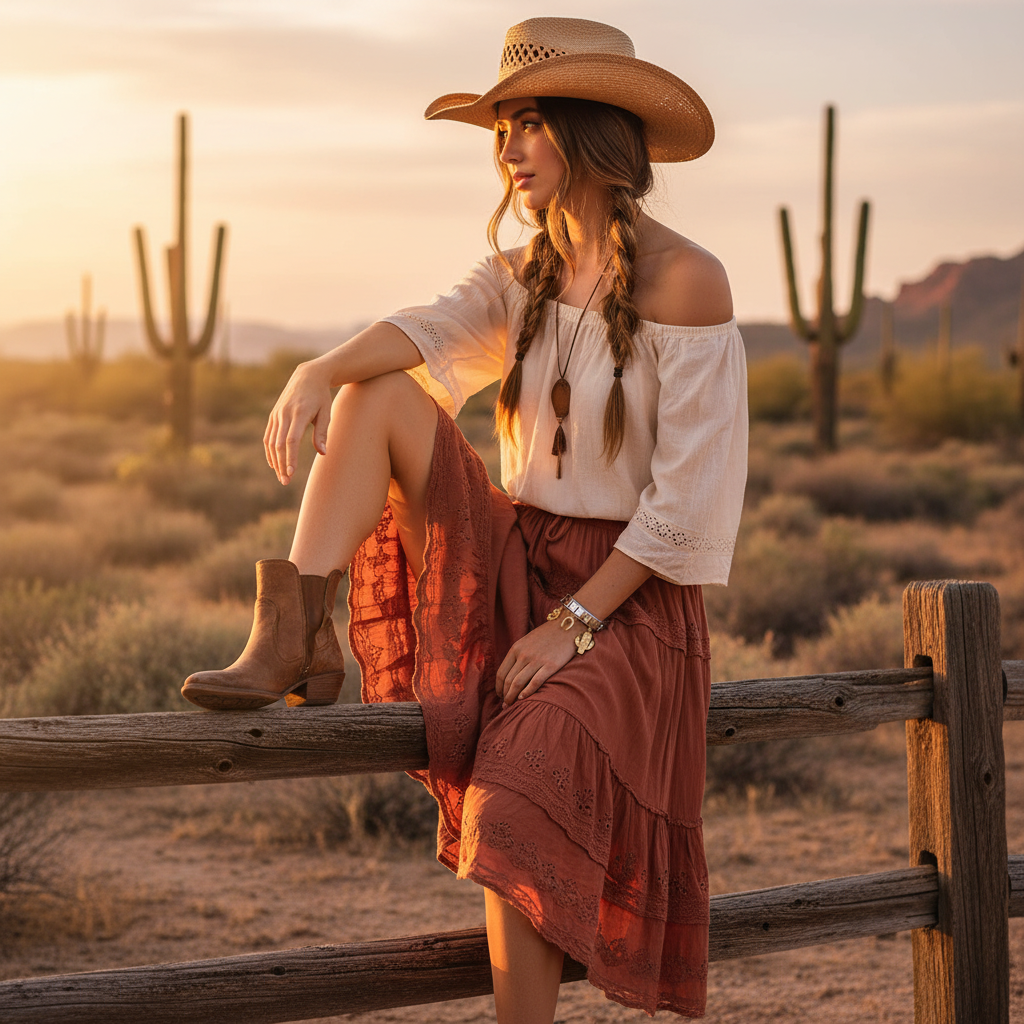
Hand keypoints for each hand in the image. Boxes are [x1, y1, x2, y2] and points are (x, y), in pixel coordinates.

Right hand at [264, 359, 333, 484]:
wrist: (308, 376)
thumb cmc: (321, 397)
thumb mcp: (326, 413)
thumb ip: (322, 433)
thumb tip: (323, 453)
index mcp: (299, 413)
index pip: (291, 440)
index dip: (290, 457)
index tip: (291, 472)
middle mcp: (285, 414)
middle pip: (279, 444)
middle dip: (281, 464)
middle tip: (286, 481)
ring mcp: (277, 414)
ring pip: (271, 442)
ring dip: (275, 461)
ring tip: (281, 477)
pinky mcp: (273, 415)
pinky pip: (268, 436)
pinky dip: (270, 451)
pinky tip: (274, 464)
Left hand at [495, 618, 578, 707]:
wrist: (567, 626)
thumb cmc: (547, 635)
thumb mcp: (526, 641)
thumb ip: (518, 655)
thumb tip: (510, 674)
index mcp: (516, 648)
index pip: (501, 673)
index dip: (499, 687)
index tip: (500, 695)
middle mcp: (524, 655)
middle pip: (508, 680)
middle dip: (505, 695)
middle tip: (505, 705)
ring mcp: (537, 660)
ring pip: (518, 683)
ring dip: (513, 697)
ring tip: (511, 706)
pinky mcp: (550, 666)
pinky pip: (535, 682)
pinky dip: (527, 692)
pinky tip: (523, 699)